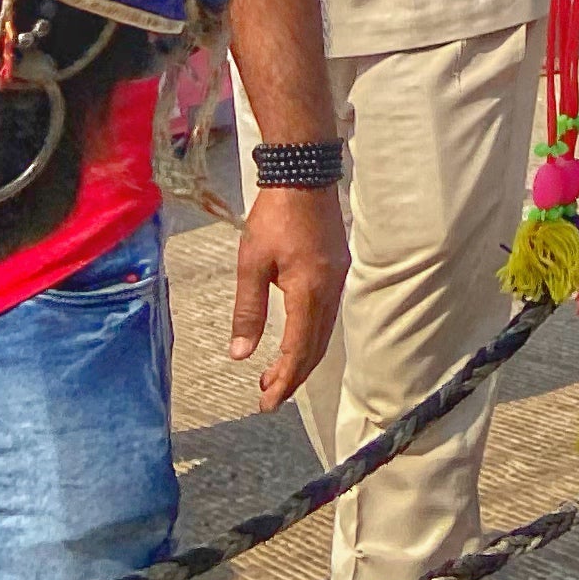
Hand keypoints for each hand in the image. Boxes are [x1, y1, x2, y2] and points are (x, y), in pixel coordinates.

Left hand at [232, 183, 346, 407]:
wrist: (304, 176)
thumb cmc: (273, 218)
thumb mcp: (251, 264)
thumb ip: (248, 311)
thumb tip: (240, 355)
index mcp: (309, 292)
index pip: (300, 350)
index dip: (284, 380)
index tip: (266, 403)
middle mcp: (330, 291)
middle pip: (316, 347)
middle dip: (293, 377)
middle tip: (268, 399)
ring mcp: (338, 280)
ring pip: (324, 332)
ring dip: (302, 359)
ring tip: (276, 376)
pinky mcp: (336, 269)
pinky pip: (327, 315)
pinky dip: (310, 338)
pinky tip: (294, 340)